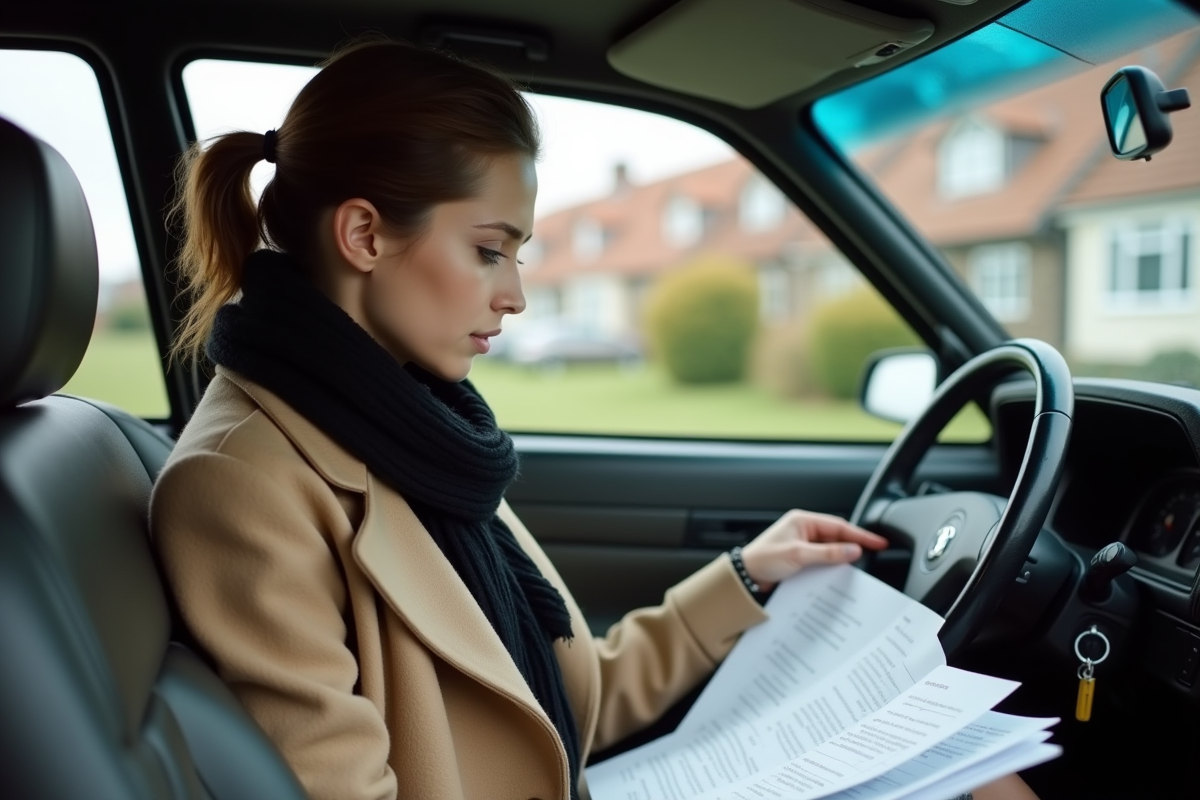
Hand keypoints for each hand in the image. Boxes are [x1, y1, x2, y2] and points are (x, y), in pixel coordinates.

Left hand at [739, 509, 887, 590]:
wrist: (745, 575)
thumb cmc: (764, 559)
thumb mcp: (798, 555)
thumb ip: (827, 553)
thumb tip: (853, 550)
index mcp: (803, 520)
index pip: (839, 525)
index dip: (860, 534)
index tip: (878, 542)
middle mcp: (804, 529)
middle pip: (836, 536)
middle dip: (853, 546)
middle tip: (873, 555)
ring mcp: (802, 543)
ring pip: (830, 548)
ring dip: (841, 557)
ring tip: (857, 567)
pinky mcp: (800, 556)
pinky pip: (822, 558)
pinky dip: (831, 565)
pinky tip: (838, 573)